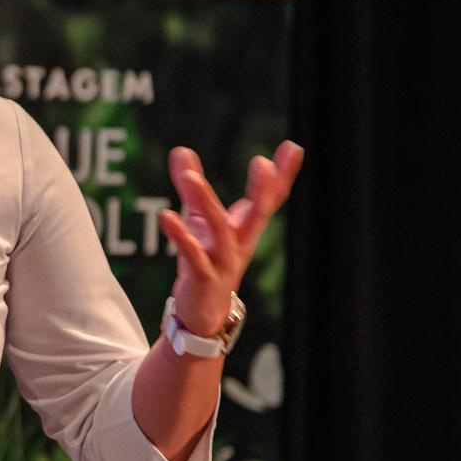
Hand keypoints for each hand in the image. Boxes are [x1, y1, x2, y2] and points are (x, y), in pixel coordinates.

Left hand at [159, 141, 303, 336]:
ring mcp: (223, 261)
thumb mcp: (197, 218)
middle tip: (264, 164)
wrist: (201, 312)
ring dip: (205, 201)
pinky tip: (166, 216)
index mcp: (244, 228)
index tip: (294, 148)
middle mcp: (239, 243)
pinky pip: (193, 255)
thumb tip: (181, 150)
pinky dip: (181, 236)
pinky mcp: (202, 277)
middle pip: (256, 215)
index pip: (268, 199)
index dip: (282, 175)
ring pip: (219, 230)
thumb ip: (191, 186)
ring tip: (191, 176)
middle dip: (262, 190)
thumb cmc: (205, 261)